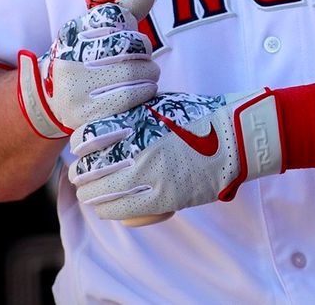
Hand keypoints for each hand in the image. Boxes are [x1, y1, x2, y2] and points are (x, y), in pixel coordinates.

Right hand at [17, 0, 159, 138]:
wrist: (58, 103)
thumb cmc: (90, 61)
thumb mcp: (101, 33)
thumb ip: (126, 11)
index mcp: (72, 34)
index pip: (116, 17)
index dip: (131, 30)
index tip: (130, 41)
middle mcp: (68, 60)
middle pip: (131, 47)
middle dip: (146, 55)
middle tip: (144, 64)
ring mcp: (74, 91)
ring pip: (135, 75)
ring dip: (150, 77)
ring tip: (144, 80)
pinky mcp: (86, 118)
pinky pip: (131, 100)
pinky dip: (143, 95)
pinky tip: (138, 95)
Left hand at [68, 90, 283, 221]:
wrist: (236, 136)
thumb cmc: (200, 117)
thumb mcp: (161, 105)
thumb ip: (133, 114)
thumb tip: (106, 126)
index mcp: (137, 122)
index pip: (88, 137)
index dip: (79, 145)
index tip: (80, 150)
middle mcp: (138, 149)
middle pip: (90, 170)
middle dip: (80, 175)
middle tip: (80, 176)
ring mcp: (150, 176)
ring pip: (101, 195)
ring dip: (91, 196)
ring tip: (90, 194)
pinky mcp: (163, 199)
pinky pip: (123, 210)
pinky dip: (109, 209)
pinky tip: (107, 207)